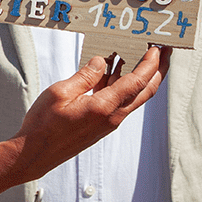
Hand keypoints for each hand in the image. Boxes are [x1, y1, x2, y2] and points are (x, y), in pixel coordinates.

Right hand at [13, 45, 170, 181]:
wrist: (36, 153)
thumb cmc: (44, 125)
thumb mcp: (60, 92)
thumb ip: (84, 76)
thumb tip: (101, 62)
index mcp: (103, 107)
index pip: (136, 82)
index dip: (149, 63)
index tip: (156, 48)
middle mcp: (112, 117)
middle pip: (146, 91)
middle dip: (159, 70)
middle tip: (166, 52)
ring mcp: (108, 122)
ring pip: (135, 97)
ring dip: (143, 77)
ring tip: (143, 57)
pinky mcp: (102, 124)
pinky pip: (120, 101)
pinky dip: (124, 84)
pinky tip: (115, 72)